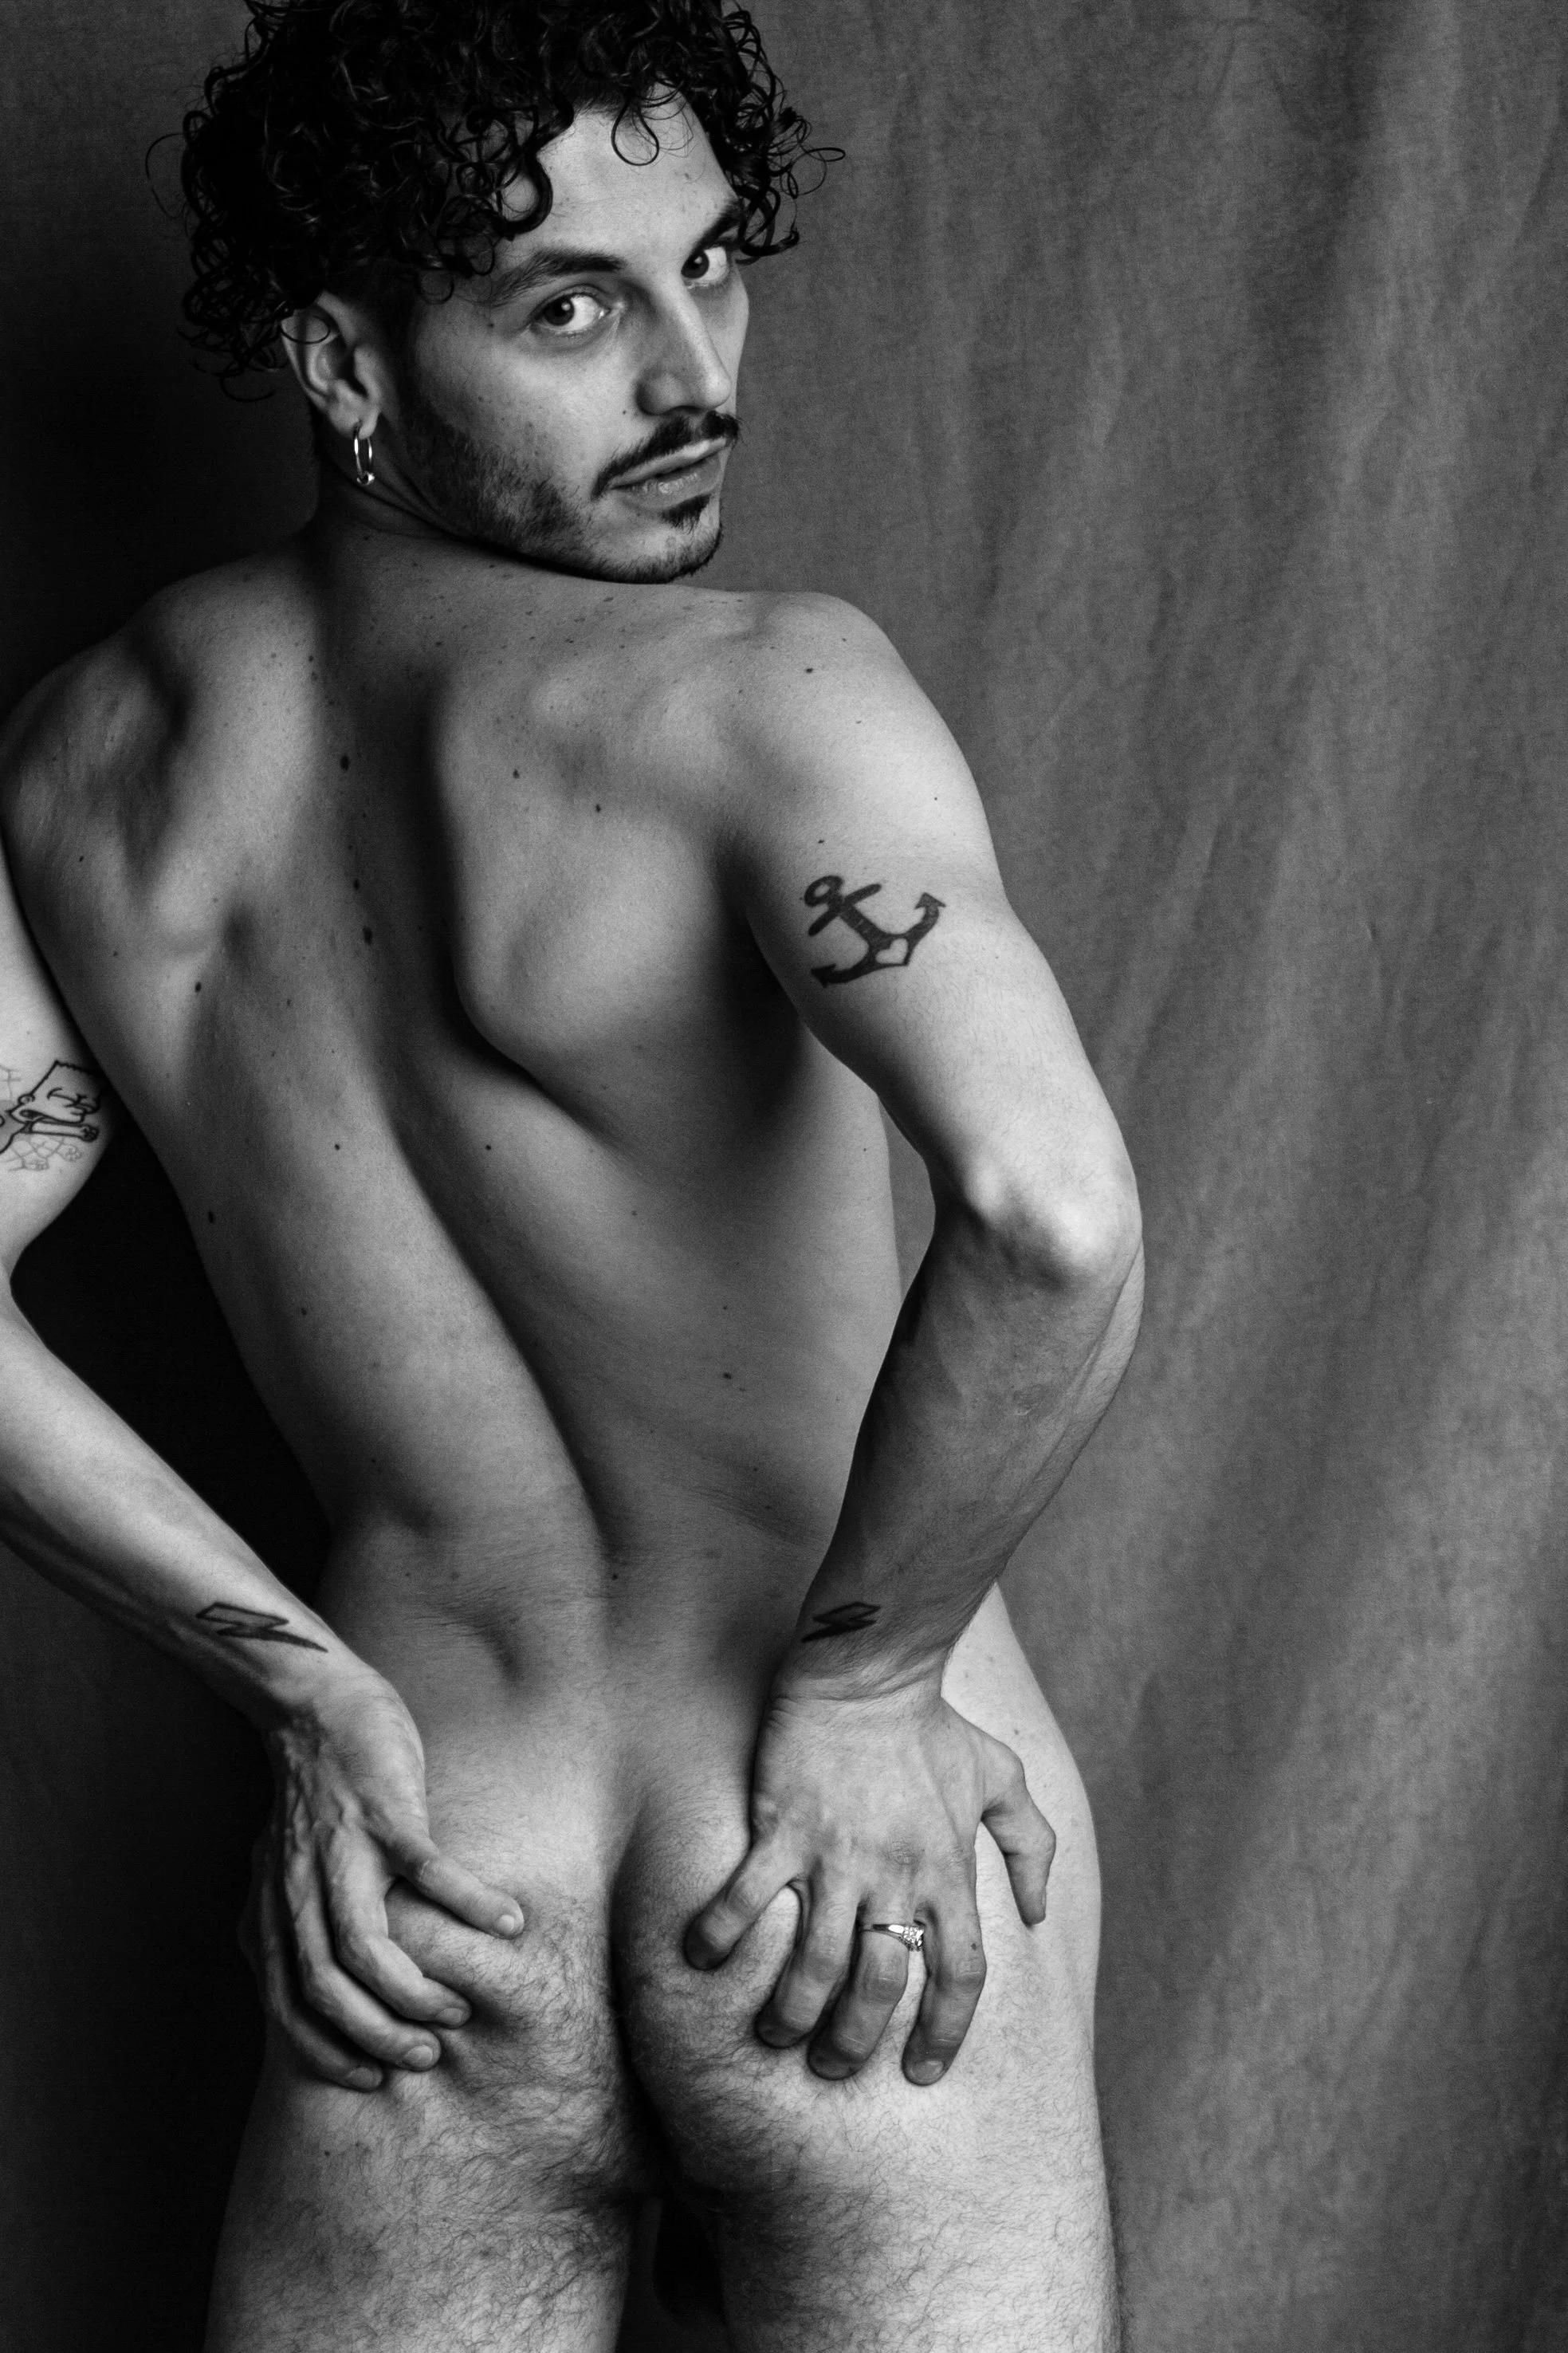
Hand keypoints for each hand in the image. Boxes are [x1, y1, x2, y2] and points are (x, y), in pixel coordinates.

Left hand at [240, 1668, 522, 2091]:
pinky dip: (469, 1903)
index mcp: (274, 1908)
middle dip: (375, 2035)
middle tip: (424, 2055)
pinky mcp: (384, 1811)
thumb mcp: (276, 1868)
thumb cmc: (308, 1793)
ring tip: (456, 2010)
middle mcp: (300, 1887)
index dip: (326, 2051)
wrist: (316, 1707)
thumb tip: (287, 1980)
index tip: (369, 2077)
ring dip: (412, 1989)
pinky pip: (428, 1871)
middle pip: (327, 1987)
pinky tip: (508, 1922)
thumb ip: (281, 1923)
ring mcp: (341, 1850)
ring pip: (365, 1944)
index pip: (288, 2004)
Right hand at [684, 1676, 1053, 2085]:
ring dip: (792, 2012)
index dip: (944, 2033)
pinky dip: (720, 1937)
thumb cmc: (933, 1726)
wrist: (868, 1674)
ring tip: (776, 2033)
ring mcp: (835, 1858)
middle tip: (830, 2067)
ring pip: (814, 1965)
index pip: (959, 1976)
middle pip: (879, 1988)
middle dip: (854, 2043)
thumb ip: (1032, 1844)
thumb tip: (1037, 1911)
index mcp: (947, 1872)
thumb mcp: (1002, 1779)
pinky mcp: (783, 1832)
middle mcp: (894, 1878)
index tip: (923, 2070)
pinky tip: (700, 1961)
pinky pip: (746, 1901)